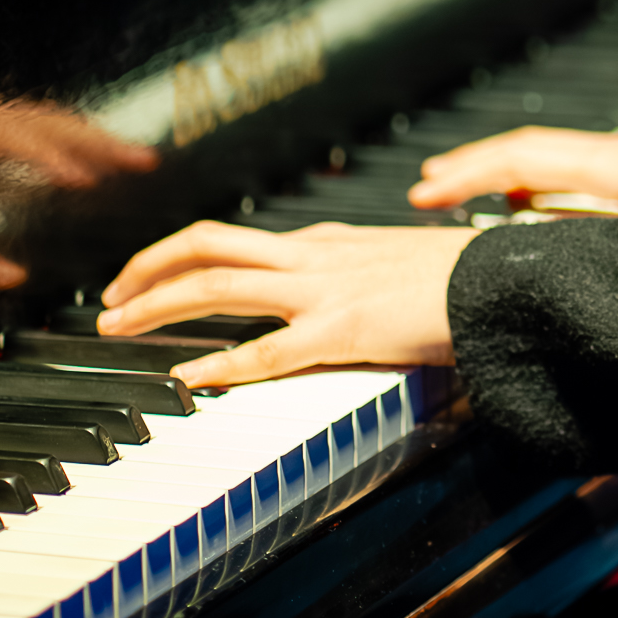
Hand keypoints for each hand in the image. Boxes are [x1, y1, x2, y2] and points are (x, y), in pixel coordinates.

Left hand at [97, 220, 478, 389]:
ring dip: (156, 304)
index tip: (145, 278)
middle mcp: (315, 255)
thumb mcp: (399, 264)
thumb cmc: (466, 279)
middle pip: (206, 245)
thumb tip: (340, 291)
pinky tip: (185, 378)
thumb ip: (360, 273)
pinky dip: (217, 364)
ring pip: (217, 285)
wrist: (508, 280)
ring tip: (117, 325)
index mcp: (328, 242)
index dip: (178, 255)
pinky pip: (265, 350)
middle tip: (109, 299)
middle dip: (146, 270)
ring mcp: (325, 290)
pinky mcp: (344, 330)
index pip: (236, 239)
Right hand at [406, 114, 617, 217]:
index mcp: (614, 165)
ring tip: (465, 206)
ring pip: (552, 169)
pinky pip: (579, 184)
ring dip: (505, 184)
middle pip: (527, 155)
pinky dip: (544, 197)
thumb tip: (573, 297)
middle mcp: (617, 159)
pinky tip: (537, 219)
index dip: (466, 175)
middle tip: (424, 192)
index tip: (421, 193)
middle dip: (471, 173)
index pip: (521, 157)